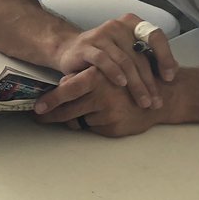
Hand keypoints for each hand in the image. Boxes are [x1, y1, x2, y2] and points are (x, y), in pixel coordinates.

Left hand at [33, 66, 160, 137]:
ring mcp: (109, 114)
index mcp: (98, 77)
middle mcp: (103, 96)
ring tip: (81, 111)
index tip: (36, 108)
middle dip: (51, 115)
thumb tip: (60, 86)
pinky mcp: (114, 128)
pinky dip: (91, 123)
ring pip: (78, 120)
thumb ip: (83, 76)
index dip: (50, 101)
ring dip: (74, 118)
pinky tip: (102, 116)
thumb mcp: (106, 71)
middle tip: (40, 116)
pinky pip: (92, 128)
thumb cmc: (129, 81)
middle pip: (67, 111)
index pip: (67, 90)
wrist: (161, 96)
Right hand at [53, 14, 178, 110]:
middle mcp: (117, 26)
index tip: (169, 77)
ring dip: (136, 84)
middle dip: (150, 82)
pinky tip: (121, 84)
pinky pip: (103, 60)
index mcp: (131, 24)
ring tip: (143, 102)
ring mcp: (100, 35)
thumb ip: (147, 57)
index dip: (165, 57)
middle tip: (156, 102)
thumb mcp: (127, 52)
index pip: (155, 36)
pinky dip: (114, 72)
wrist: (69, 51)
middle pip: (140, 56)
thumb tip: (175, 70)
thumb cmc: (104, 54)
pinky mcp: (86, 47)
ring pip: (124, 61)